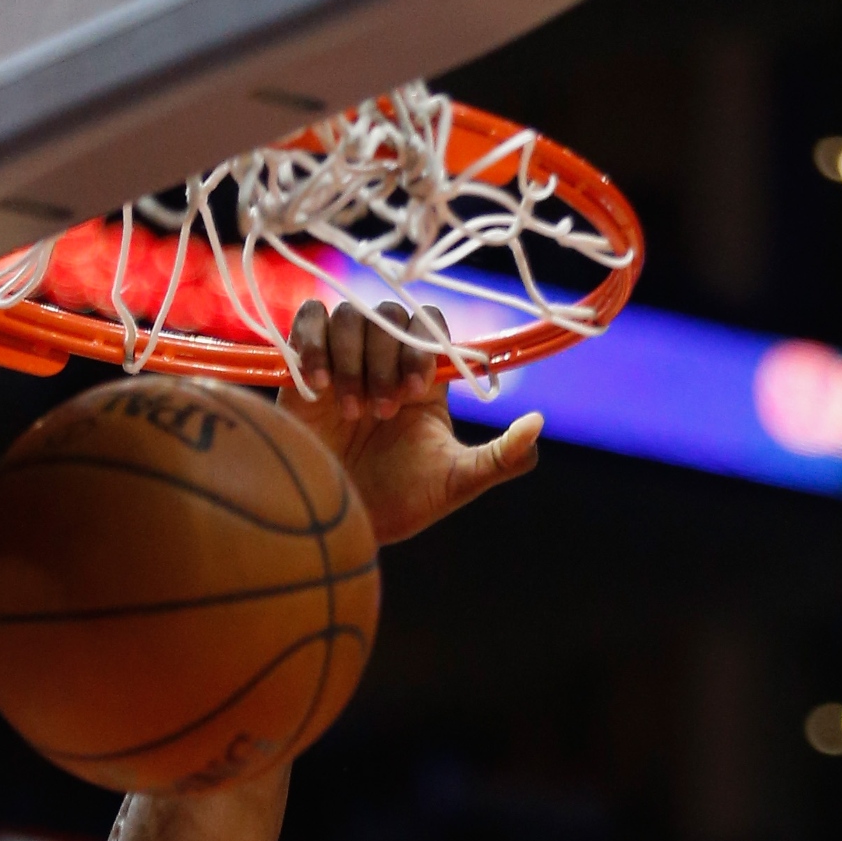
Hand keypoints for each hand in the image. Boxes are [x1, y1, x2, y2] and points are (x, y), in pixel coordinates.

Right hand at [276, 297, 540, 545]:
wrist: (339, 525)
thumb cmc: (400, 504)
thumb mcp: (456, 483)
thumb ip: (500, 458)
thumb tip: (538, 425)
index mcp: (421, 378)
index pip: (430, 324)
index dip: (424, 345)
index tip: (416, 390)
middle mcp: (382, 360)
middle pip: (389, 316)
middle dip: (386, 360)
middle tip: (381, 413)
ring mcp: (342, 361)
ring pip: (349, 317)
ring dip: (352, 359)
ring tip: (350, 412)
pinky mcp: (302, 368)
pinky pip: (308, 321)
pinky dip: (313, 343)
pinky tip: (319, 387)